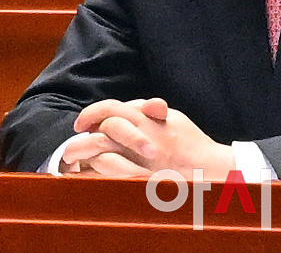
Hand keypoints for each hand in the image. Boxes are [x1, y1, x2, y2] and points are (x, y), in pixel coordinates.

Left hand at [61, 97, 234, 178]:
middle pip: (99, 133)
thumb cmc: (189, 141)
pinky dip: (94, 177)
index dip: (91, 112)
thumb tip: (132, 105)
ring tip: (74, 165)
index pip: (109, 108)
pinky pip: (107, 177)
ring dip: (84, 160)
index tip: (80, 123)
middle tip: (69, 149)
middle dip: (80, 141)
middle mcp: (138, 138)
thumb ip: (150, 109)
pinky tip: (88, 179)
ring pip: (100, 157)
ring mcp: (137, 159)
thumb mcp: (172, 117)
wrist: (205, 167)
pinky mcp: (137, 178)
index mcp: (144, 119)